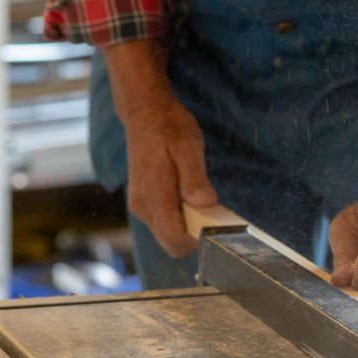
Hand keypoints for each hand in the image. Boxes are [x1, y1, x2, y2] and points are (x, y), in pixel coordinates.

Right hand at [104, 40, 216, 257]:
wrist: (144, 113)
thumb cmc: (168, 127)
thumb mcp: (188, 146)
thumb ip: (194, 177)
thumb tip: (205, 203)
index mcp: (155, 195)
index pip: (174, 238)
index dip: (197, 241)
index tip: (216, 228)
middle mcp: (143, 206)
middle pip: (170, 244)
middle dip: (193, 237)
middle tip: (212, 214)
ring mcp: (141, 206)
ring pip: (167, 235)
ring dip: (187, 228)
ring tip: (201, 201)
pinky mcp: (143, 203)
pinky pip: (164, 223)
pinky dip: (179, 219)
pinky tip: (190, 199)